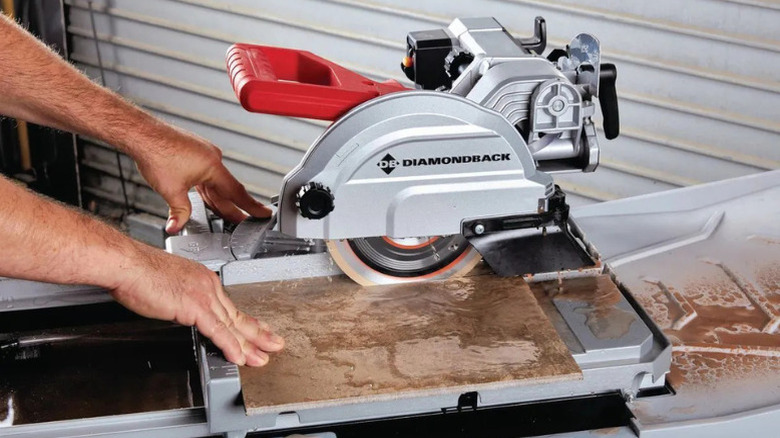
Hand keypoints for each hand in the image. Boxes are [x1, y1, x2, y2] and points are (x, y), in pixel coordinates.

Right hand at [111, 243, 283, 365]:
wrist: (128, 264)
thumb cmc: (139, 272)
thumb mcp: (169, 283)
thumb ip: (181, 297)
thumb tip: (181, 309)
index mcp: (203, 278)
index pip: (229, 305)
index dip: (244, 321)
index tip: (256, 328)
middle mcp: (208, 285)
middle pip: (237, 315)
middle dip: (257, 333)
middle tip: (274, 344)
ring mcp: (204, 296)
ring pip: (232, 325)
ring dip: (249, 344)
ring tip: (262, 357)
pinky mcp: (195, 308)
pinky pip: (218, 332)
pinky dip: (231, 346)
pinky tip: (239, 357)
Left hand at [134, 126, 271, 233]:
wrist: (141, 134)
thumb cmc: (155, 153)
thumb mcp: (170, 191)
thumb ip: (179, 212)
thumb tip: (177, 226)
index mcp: (213, 166)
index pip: (237, 192)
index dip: (252, 206)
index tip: (265, 213)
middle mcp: (212, 157)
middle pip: (226, 189)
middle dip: (232, 208)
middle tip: (243, 222)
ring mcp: (203, 153)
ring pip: (215, 182)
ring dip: (218, 198)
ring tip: (223, 213)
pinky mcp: (194, 151)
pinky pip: (206, 174)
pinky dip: (207, 188)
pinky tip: (204, 196)